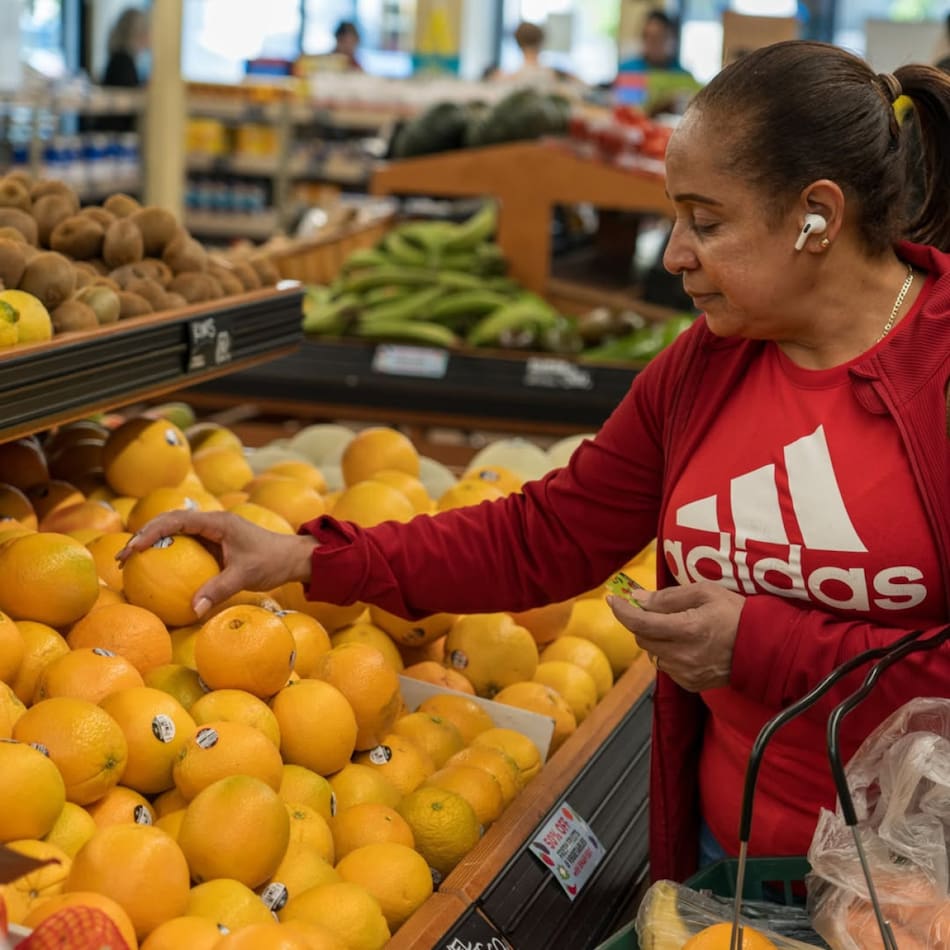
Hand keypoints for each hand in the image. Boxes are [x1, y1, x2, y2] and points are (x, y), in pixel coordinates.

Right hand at [116, 509, 318, 617]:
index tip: (133, 548)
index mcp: (218, 522)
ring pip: (175, 531)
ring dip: (153, 543)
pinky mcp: (215, 543)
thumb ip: (218, 590)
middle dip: (143, 535)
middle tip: (121, 557)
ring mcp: (213, 532)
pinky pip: (186, 545)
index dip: (151, 531)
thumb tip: (193, 610)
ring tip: (129, 562)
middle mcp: (212, 522)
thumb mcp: (244, 575)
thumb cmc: (272, 562)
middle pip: (169, 522)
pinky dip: (168, 553)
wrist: (293, 557)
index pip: (177, 520)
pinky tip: (157, 572)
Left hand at [608, 582, 744, 691]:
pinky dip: (670, 655)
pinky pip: (668, 668)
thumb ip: (668, 597)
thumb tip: (638, 599)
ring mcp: (687, 673)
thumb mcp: (704, 592)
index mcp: (687, 629)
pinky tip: (688, 645)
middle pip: (642, 639)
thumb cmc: (736, 613)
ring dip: (656, 639)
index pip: (640, 623)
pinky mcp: (692, 684)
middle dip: (642, 623)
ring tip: (678, 628)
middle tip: (652, 610)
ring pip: (653, 654)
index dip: (622, 610)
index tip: (613, 599)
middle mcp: (684, 655)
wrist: (765, 646)